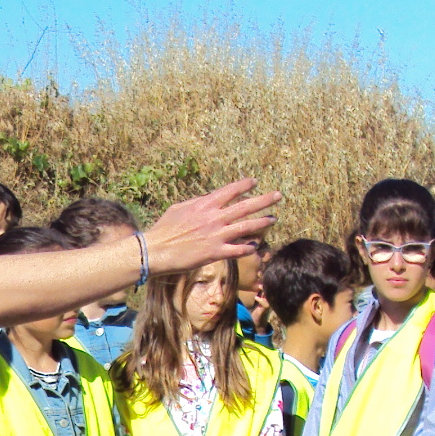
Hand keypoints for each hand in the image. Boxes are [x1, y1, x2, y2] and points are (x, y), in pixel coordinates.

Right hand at [144, 179, 282, 274]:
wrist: (156, 250)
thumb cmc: (165, 228)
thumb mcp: (180, 208)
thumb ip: (198, 202)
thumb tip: (209, 199)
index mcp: (205, 204)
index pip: (231, 190)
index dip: (245, 185)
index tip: (255, 182)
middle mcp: (214, 217)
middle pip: (246, 206)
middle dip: (264, 200)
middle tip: (278, 196)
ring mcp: (216, 235)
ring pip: (247, 227)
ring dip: (262, 222)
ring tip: (274, 218)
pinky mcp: (215, 253)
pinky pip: (238, 250)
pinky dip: (249, 247)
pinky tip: (256, 245)